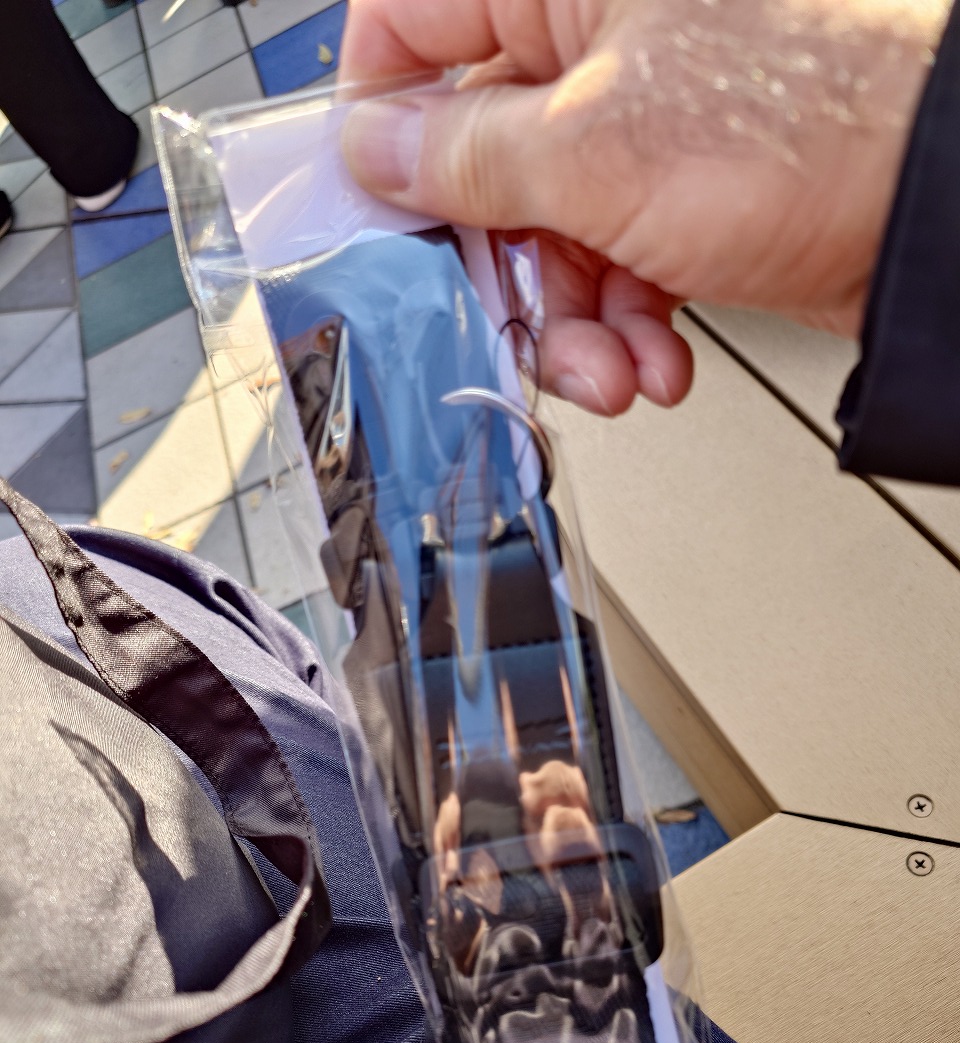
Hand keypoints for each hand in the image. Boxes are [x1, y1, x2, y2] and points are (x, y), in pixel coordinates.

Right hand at [340, 0, 944, 415]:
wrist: (940, 205)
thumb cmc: (810, 126)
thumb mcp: (591, 154)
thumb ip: (463, 155)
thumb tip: (376, 150)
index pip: (410, 24)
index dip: (382, 124)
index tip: (377, 207)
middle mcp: (602, 33)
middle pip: (481, 156)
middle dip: (499, 266)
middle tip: (509, 323)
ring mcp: (649, 112)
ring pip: (548, 227)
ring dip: (571, 321)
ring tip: (611, 369)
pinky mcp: (690, 182)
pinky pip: (615, 258)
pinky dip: (627, 324)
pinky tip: (655, 360)